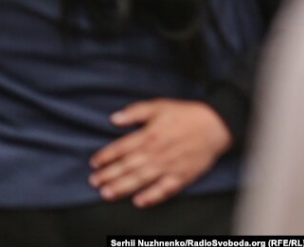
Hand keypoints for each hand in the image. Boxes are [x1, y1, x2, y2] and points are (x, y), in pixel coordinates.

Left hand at [89, 99, 232, 206]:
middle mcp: (156, 152)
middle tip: (94, 182)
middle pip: (127, 166)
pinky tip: (139, 202)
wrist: (215, 126)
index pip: (121, 148)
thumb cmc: (184, 114)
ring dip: (122, 187)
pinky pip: (165, 190)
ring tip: (107, 194)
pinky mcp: (182, 176)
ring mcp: (169, 166)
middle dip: (108, 175)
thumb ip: (134, 112)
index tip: (94, 164)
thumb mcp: (157, 106)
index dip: (106, 156)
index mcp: (148, 135)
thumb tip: (113, 119)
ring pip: (142, 179)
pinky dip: (152, 197)